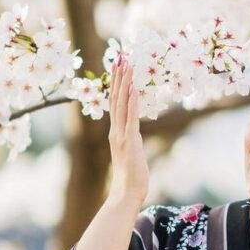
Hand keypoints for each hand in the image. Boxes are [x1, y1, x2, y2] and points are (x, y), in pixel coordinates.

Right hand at [107, 55, 148, 204]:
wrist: (126, 194)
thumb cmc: (131, 179)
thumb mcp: (131, 155)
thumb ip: (131, 142)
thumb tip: (134, 136)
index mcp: (116, 133)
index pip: (115, 103)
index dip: (117, 84)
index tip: (119, 66)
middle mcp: (115, 130)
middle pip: (116, 98)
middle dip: (119, 76)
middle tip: (120, 55)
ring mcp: (121, 135)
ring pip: (122, 103)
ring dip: (124, 82)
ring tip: (126, 63)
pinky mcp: (130, 141)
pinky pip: (130, 117)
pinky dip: (132, 101)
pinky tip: (134, 87)